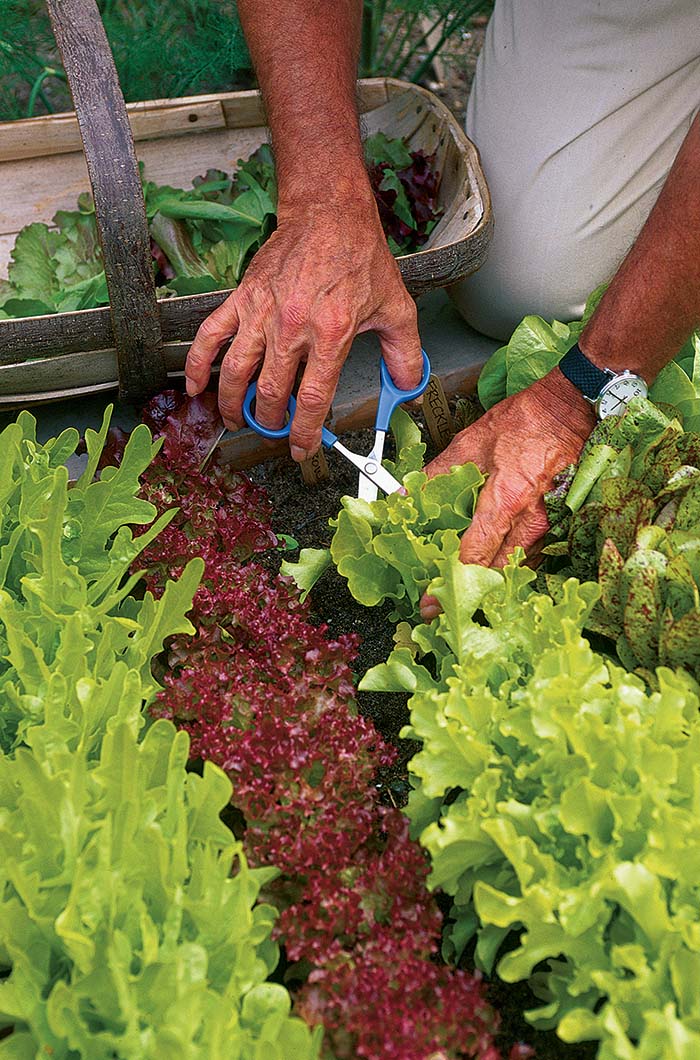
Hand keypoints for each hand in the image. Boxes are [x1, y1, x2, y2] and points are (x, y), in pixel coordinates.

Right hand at [185, 196, 422, 460]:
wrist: (328, 216)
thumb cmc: (360, 260)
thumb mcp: (396, 308)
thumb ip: (405, 355)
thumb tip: (409, 389)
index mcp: (331, 332)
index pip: (312, 398)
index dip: (305, 431)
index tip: (303, 449)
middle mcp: (292, 326)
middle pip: (271, 392)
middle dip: (270, 422)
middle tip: (273, 432)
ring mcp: (262, 313)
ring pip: (236, 371)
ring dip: (233, 404)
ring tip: (238, 421)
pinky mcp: (242, 298)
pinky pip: (211, 336)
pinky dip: (198, 365)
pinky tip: (195, 389)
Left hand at [419, 369, 595, 620]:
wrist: (570, 410)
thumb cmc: (525, 421)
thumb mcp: (472, 442)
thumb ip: (438, 474)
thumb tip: (408, 496)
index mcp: (507, 500)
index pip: (474, 553)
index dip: (449, 579)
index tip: (430, 601)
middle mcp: (530, 520)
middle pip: (495, 572)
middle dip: (467, 591)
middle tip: (441, 601)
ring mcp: (546, 524)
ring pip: (513, 565)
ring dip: (486, 580)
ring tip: (458, 586)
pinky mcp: (552, 522)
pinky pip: (526, 553)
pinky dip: (504, 562)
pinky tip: (486, 563)